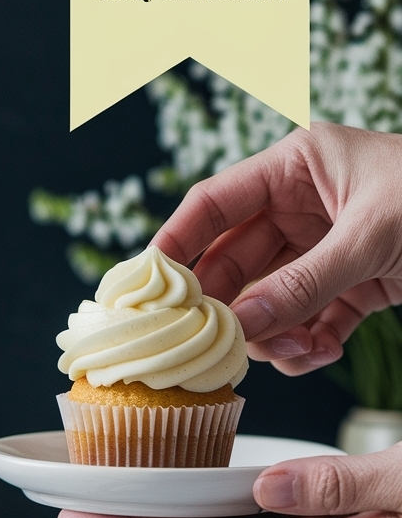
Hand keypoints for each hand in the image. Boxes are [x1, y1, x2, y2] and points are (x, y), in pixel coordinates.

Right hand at [153, 122, 401, 375]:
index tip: (146, 287)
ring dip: (272, 331)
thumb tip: (240, 325)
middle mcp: (304, 204)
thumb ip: (303, 283)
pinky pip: (309, 318)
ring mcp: (326, 246)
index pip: (213, 203)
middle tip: (207, 343)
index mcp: (298, 164)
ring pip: (270, 298)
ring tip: (288, 350)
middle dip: (228, 305)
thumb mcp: (371, 238)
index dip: (174, 243)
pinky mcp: (353, 283)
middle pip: (237, 261)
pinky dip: (309, 343)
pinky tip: (319, 353)